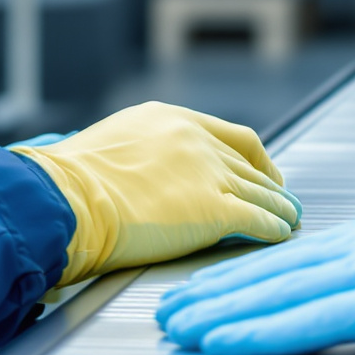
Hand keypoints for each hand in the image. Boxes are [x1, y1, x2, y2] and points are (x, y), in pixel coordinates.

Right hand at [12, 103, 300, 282]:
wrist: (63, 198)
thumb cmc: (66, 182)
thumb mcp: (110, 147)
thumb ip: (140, 155)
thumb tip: (142, 176)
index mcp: (170, 119)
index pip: (229, 136)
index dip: (253, 158)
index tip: (262, 171)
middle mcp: (196, 141)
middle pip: (249, 164)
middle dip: (270, 184)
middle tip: (283, 199)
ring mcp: (207, 174)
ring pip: (260, 191)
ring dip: (280, 208)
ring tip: (291, 219)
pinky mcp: (213, 210)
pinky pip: (257, 219)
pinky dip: (273, 228)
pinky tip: (280, 235)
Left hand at [155, 197, 354, 354]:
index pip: (300, 256)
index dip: (245, 275)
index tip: (205, 290)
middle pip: (276, 267)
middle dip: (215, 290)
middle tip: (164, 310)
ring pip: (282, 289)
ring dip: (221, 311)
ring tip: (175, 329)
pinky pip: (314, 316)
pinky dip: (261, 329)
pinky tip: (224, 341)